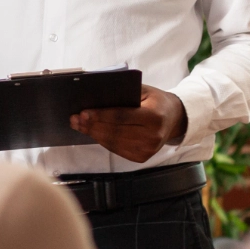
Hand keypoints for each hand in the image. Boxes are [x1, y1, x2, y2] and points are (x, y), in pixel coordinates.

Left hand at [71, 87, 187, 163]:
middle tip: (75, 119)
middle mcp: (153, 136)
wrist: (174, 119)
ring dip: (94, 134)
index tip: (83, 112)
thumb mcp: (144, 90)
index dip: (101, 115)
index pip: (122, 117)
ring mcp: (148, 150)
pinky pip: (117, 149)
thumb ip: (123, 92)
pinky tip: (93, 132)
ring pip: (113, 142)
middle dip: (92, 125)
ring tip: (79, 125)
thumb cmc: (155, 101)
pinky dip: (102, 141)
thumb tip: (95, 95)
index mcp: (154, 117)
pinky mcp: (142, 157)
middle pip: (115, 132)